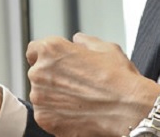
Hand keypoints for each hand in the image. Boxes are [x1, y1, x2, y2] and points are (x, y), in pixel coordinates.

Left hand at [27, 33, 159, 136]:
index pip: (34, 50)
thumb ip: (85, 41)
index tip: (57, 64)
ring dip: (54, 96)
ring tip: (80, 99)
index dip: (47, 56)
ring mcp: (39, 97)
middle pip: (38, 73)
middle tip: (76, 83)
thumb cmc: (118, 78)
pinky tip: (78, 111)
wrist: (126, 109)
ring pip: (42, 95)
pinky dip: (58, 114)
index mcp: (51, 50)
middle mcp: (40, 72)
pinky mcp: (44, 119)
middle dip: (53, 77)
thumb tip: (77, 41)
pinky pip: (46, 114)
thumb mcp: (105, 47)